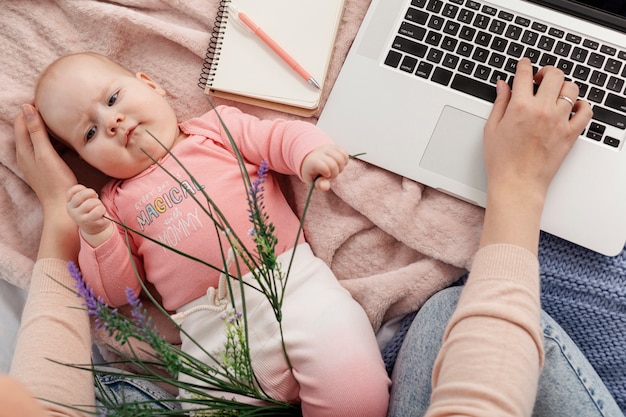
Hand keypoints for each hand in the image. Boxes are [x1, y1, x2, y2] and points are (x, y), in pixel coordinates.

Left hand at [14, 104, 77, 214]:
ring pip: (37, 138)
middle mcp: (25, 155)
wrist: (62, 206)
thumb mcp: (46, 154)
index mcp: (23, 150)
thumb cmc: (56, 181)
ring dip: (47, 128)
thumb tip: (27, 108)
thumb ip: (36, 131)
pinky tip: (66, 141)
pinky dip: (53, 141)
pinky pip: (45, 148)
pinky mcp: (44, 167)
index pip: (21, 121)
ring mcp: (34, 162)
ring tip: (62, 121)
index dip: (30, 108)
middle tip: (55, 108)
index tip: (45, 98)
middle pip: (27, 128)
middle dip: (38, 116)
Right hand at [66, 184, 112, 246]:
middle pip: (82, 195)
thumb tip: (93, 193)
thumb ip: (85, 195)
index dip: (84, 189)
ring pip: (91, 202)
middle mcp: (71, 209)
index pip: (73, 190)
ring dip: (99, 203)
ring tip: (99, 209)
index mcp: (70, 202)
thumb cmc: (91, 211)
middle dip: (92, 194)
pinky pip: (98, 210)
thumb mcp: (86, 201)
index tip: (89, 195)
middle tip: (95, 200)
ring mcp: (78, 216)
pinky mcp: (87, 221)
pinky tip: (101, 214)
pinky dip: (102, 210)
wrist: (95, 228)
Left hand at [301, 143, 348, 190]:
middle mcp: (320, 152)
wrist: (311, 159)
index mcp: (312, 162)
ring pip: (341, 158)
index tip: (325, 175)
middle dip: (334, 173)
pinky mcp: (335, 146)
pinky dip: (345, 161)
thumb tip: (326, 187)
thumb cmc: (312, 173)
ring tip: (334, 169)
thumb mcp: (312, 181)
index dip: (327, 174)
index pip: (324, 167)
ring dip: (341, 167)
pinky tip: (338, 164)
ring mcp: (328, 148)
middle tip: (329, 174)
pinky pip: (345, 154)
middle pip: (334, 164)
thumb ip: (319, 184)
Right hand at [480, 58, 591, 252]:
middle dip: (546, 71)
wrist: (517, 184)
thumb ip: (499, 103)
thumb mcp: (491, 129)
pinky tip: (572, 108)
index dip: (523, 65)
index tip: (524, 65)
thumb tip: (503, 86)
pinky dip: (582, 105)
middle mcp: (542, 110)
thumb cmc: (502, 162)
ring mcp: (559, 121)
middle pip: (554, 75)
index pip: (524, 74)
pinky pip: (586, 111)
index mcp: (519, 107)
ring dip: (563, 87)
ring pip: (571, 89)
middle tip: (541, 77)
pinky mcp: (571, 134)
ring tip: (556, 93)